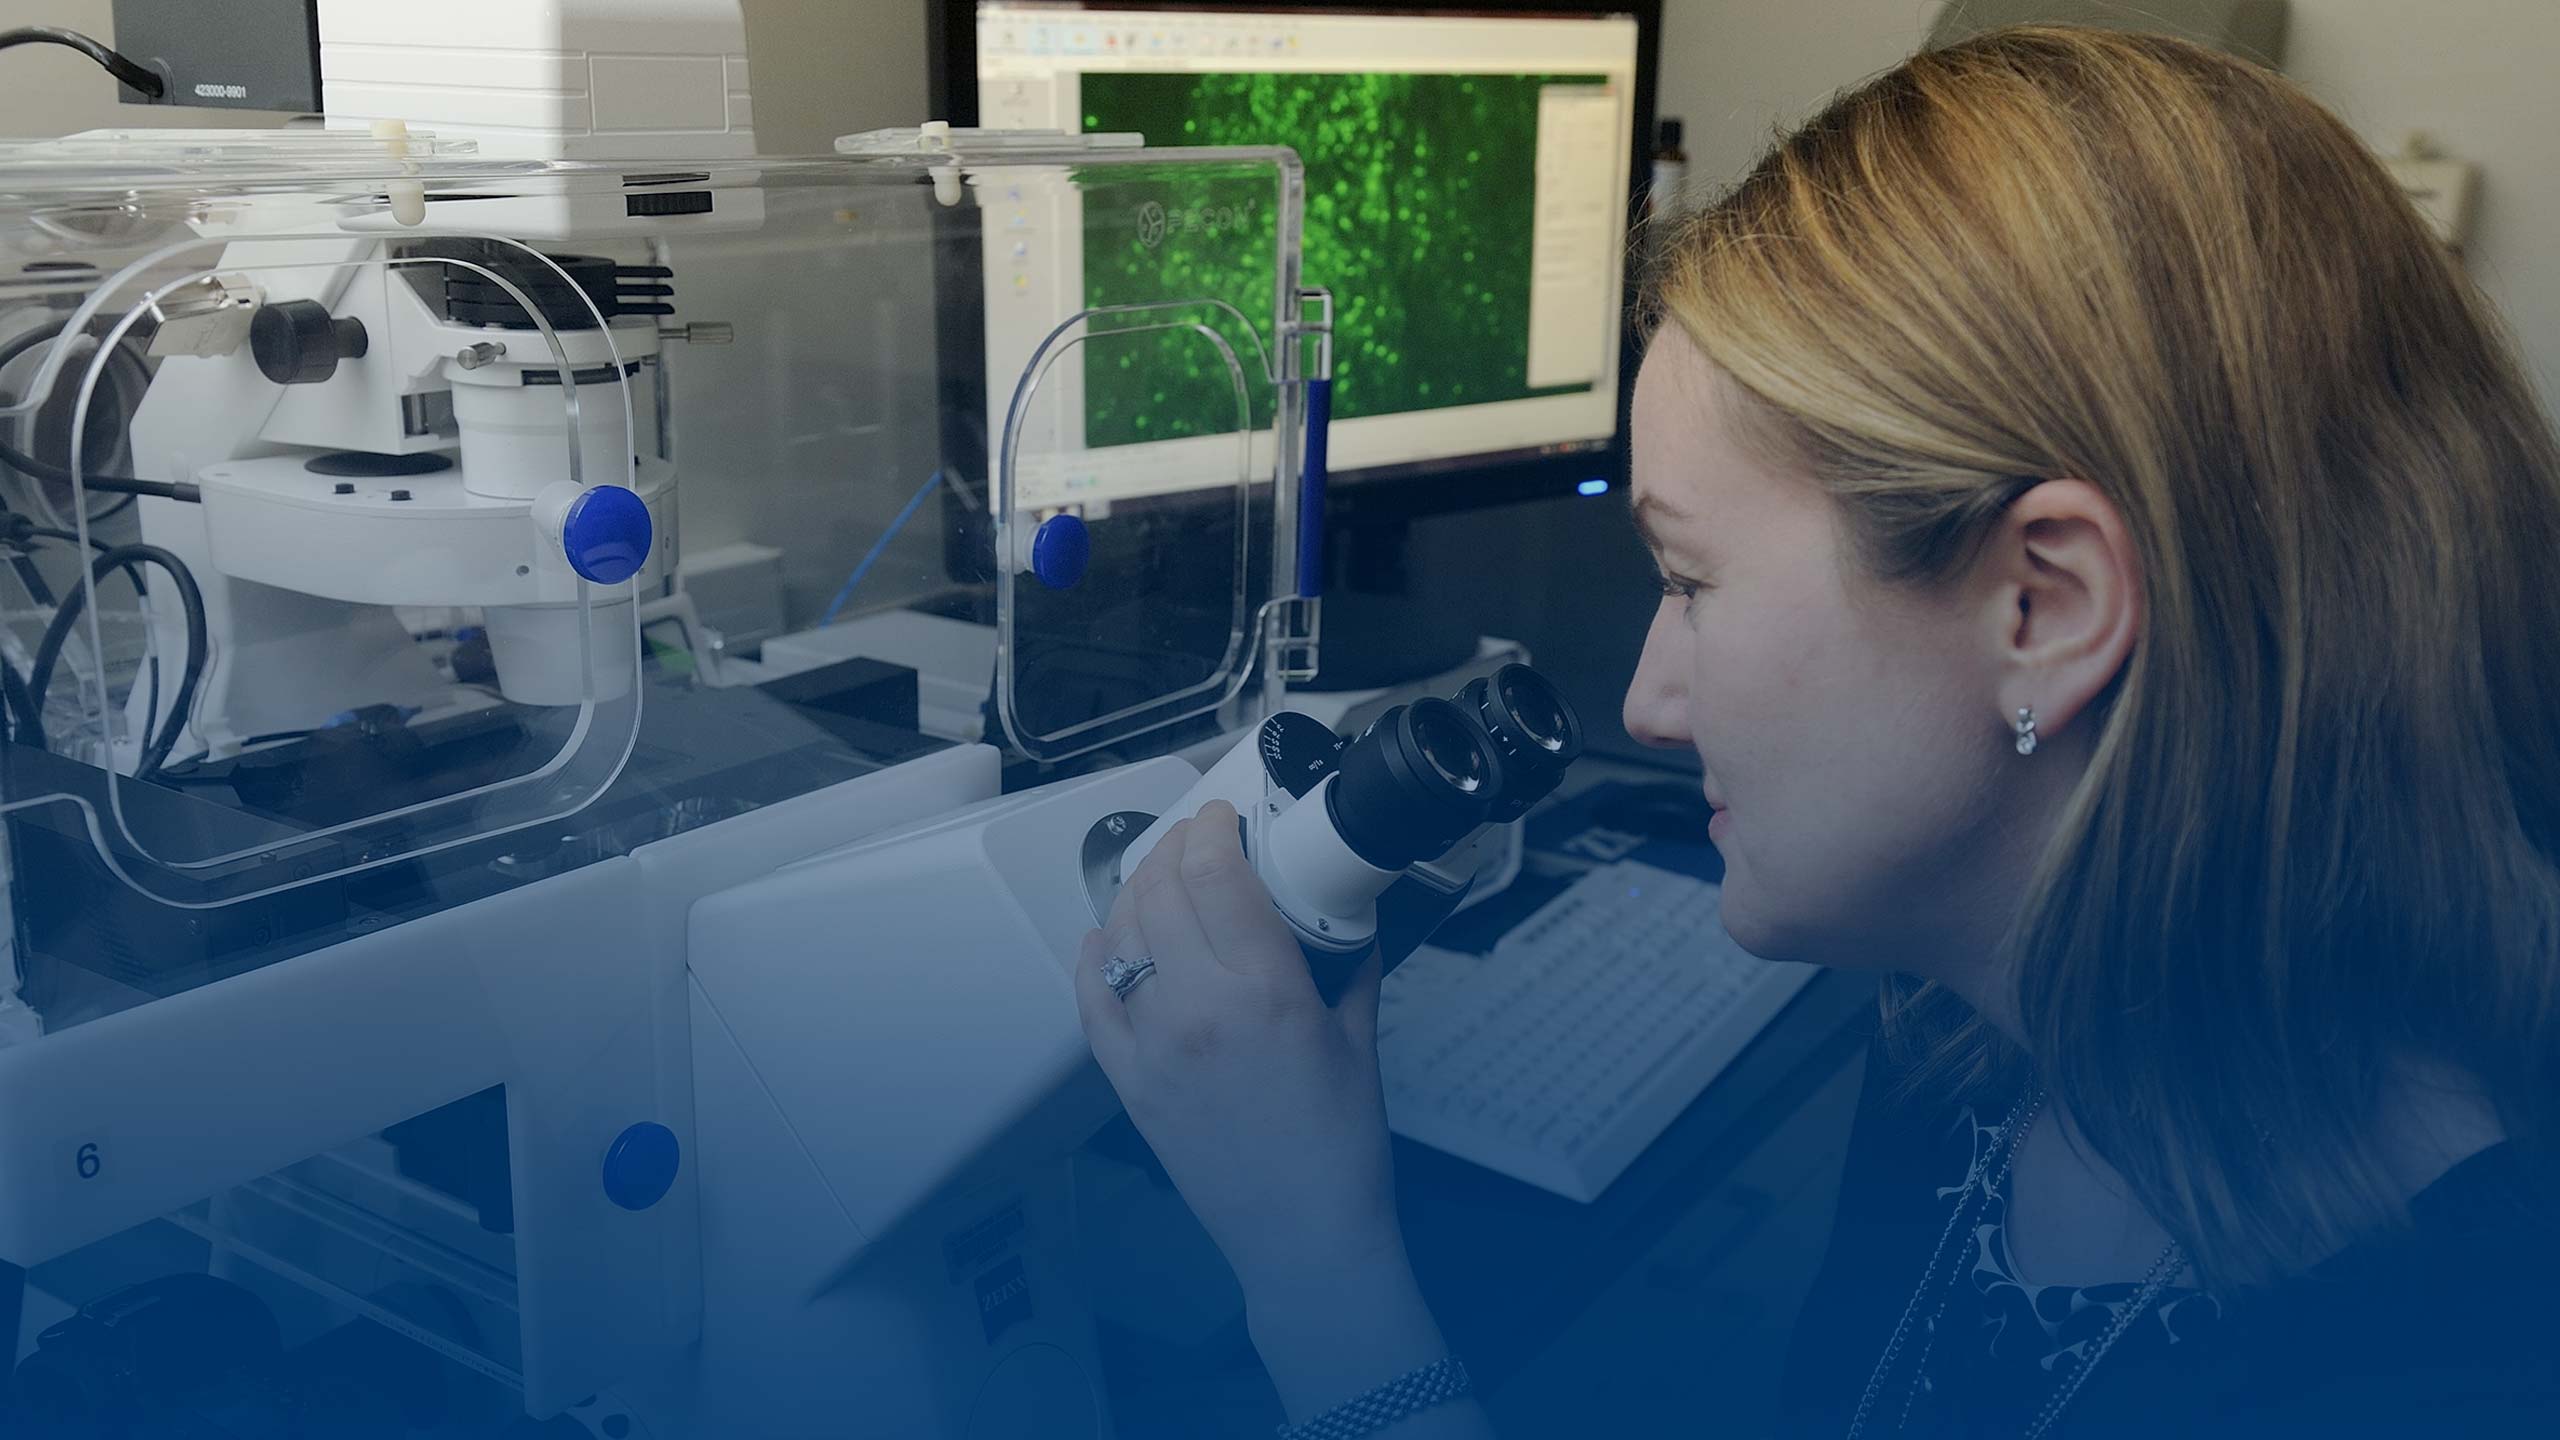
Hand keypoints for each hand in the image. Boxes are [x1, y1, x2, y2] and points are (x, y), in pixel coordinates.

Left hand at [1073, 799, 1404, 1295]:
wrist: (1304, 1233)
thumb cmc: (1341, 1144)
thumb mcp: (1359, 1035)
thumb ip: (1348, 961)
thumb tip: (1347, 909)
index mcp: (1266, 991)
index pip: (1215, 874)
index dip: (1212, 828)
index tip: (1221, 816)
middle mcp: (1200, 1009)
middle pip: (1159, 891)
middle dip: (1173, 848)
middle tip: (1195, 840)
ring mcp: (1154, 1046)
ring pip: (1119, 936)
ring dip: (1134, 893)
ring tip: (1158, 880)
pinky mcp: (1128, 1082)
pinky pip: (1091, 1002)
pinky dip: (1092, 959)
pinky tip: (1102, 938)